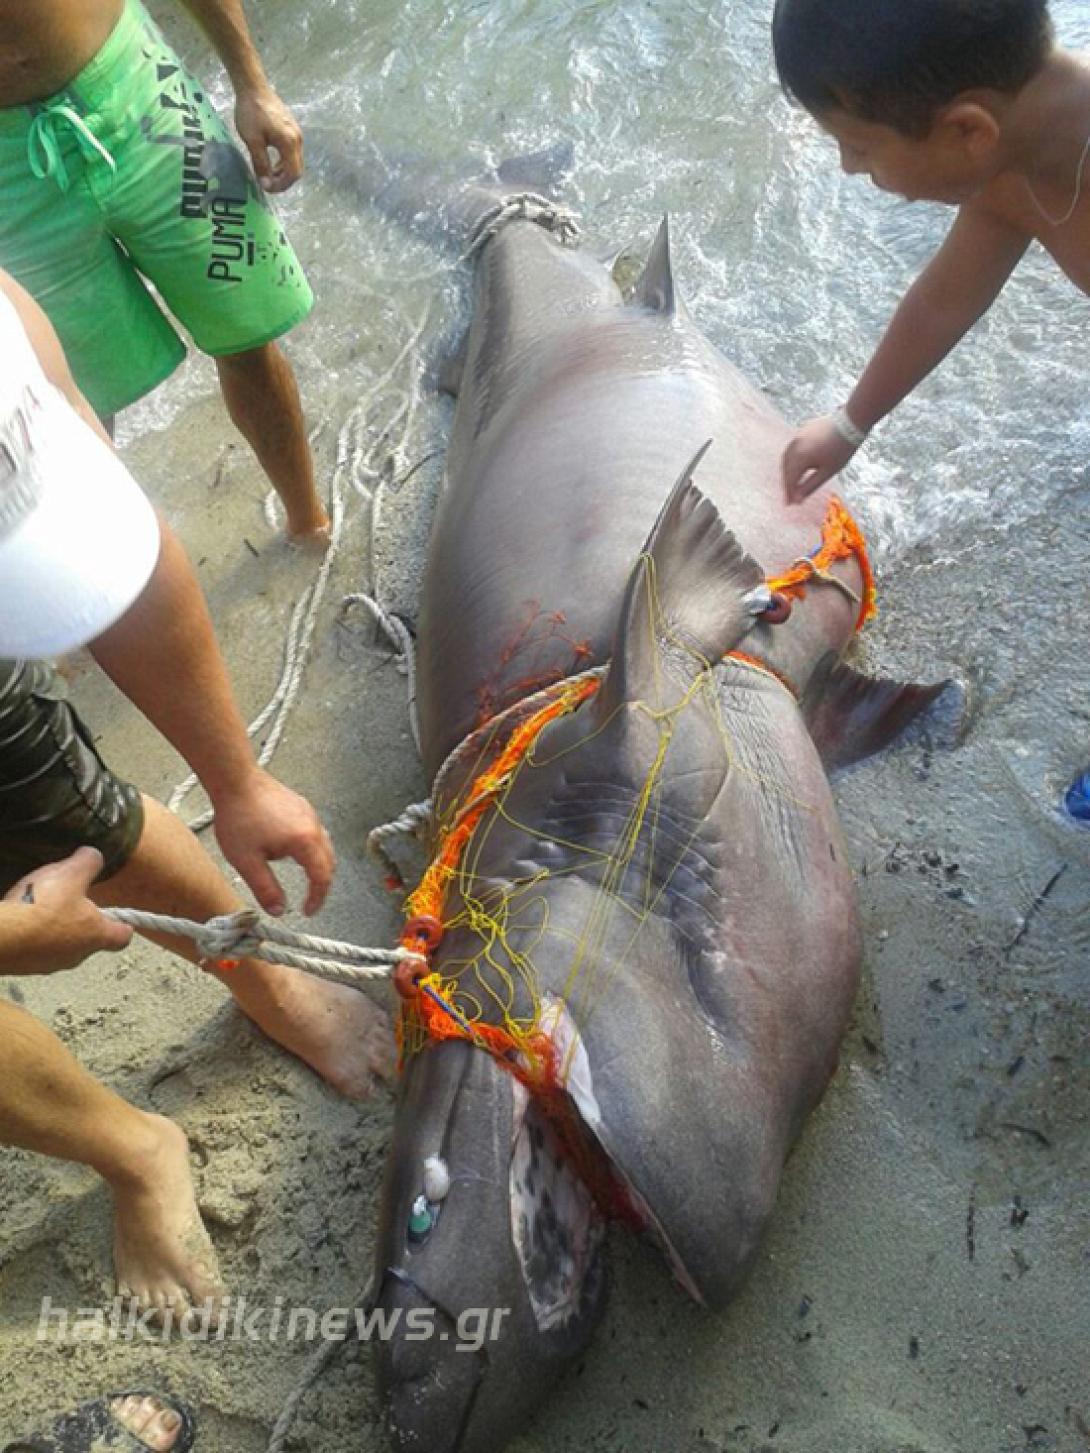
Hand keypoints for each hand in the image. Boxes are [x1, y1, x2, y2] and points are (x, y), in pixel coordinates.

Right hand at [2, 848, 132, 974]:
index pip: (121, 937)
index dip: (123, 926)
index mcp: (96, 935)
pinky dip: (34, 937)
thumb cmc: (42, 906)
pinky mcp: (26, 967)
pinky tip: (23, 921)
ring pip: (62, 946)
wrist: (2, 935)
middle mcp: (77, 955)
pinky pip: (36, 951)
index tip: (120, 919)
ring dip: (57, 930)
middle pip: (90, 941)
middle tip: (72, 902)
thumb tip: (94, 856)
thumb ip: (88, 863)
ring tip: (43, 909)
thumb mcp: (71, 873)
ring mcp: (49, 964)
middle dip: (84, 923)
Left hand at [211, 769, 334, 916]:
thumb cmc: (239, 815)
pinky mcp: (301, 806)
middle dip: (321, 883)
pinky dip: (311, 848)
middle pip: (329, 861)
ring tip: (304, 877)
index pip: (322, 877)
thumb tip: (278, 909)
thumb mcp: (247, 861)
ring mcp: (309, 813)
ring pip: (324, 845)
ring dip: (317, 864)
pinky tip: (292, 850)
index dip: (317, 898)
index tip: (308, 911)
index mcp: (305, 841)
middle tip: (310, 899)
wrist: (235, 779)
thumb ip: (265, 889)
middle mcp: (313, 826)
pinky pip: (314, 832)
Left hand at [234, 86, 302, 192]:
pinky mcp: (292, 129)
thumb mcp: (253, 141)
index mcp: (289, 143)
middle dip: (283, 181)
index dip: (281, 186)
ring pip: (295, 161)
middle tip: (267, 184)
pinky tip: (272, 161)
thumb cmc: (251, 112)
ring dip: (284, 172)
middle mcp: (297, 140)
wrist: (253, 87)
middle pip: (297, 170)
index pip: (292, 174)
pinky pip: (293, 152)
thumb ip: (261, 164)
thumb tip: (265, 183)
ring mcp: (296, 133)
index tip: (266, 188)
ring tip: (268, 175)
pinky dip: (284, 162)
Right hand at [781, 416, 861, 503]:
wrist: (851, 422)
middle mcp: (795, 446)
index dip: (789, 493)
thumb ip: (810, 486)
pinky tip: (796, 465)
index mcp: (800, 457)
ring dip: (787, 471)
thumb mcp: (828, 471)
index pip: (790, 480)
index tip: (789, 504)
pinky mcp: (802, 430)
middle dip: (787, 483)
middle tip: (790, 496)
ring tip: (791, 482)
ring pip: (787, 458)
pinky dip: (792, 459)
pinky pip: (792, 448)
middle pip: (786, 469)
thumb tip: (798, 499)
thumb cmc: (842, 449)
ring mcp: (797, 436)